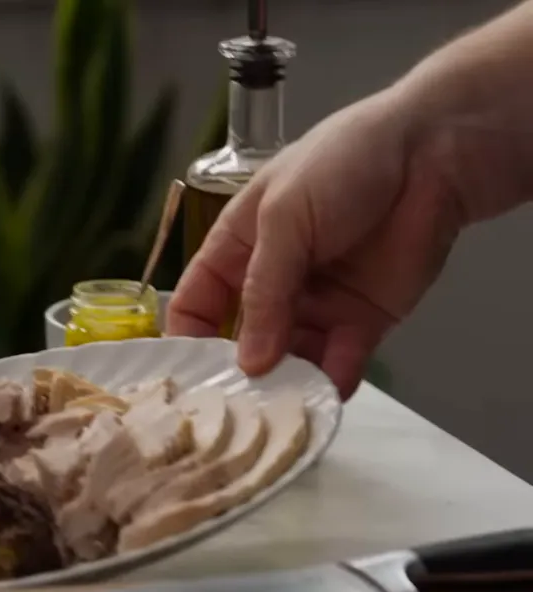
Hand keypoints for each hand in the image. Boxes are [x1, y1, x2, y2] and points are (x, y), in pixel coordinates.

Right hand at [167, 87, 462, 398]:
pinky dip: (332, 381)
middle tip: (233, 409)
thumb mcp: (284, 218)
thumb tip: (249, 362)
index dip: (188, 337)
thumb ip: (264, 290)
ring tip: (281, 410)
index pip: (197, 301)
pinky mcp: (363, 320)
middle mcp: (272, 282)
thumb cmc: (342, 164)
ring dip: (285, 383)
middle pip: (242, 340)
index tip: (187, 377)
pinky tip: (325, 395)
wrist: (432, 154)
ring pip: (290, 357)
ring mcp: (317, 304)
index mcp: (238, 247)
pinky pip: (340, 360)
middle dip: (237, 372)